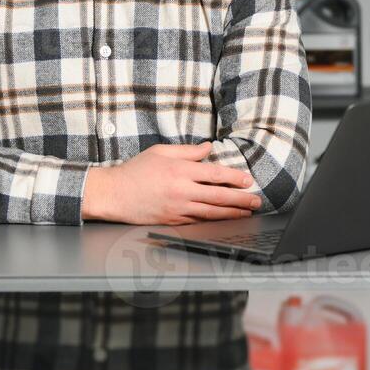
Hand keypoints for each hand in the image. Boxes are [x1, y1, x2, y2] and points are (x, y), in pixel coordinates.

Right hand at [82, 142, 262, 224]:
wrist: (114, 194)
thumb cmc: (135, 170)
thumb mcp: (160, 152)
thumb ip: (187, 151)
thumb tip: (209, 148)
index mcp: (180, 170)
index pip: (215, 174)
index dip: (235, 178)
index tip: (248, 180)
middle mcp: (181, 190)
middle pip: (218, 195)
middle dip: (240, 199)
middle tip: (256, 200)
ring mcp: (178, 208)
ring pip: (212, 212)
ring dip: (232, 213)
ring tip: (247, 213)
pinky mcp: (172, 221)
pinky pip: (198, 221)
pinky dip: (214, 221)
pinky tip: (225, 220)